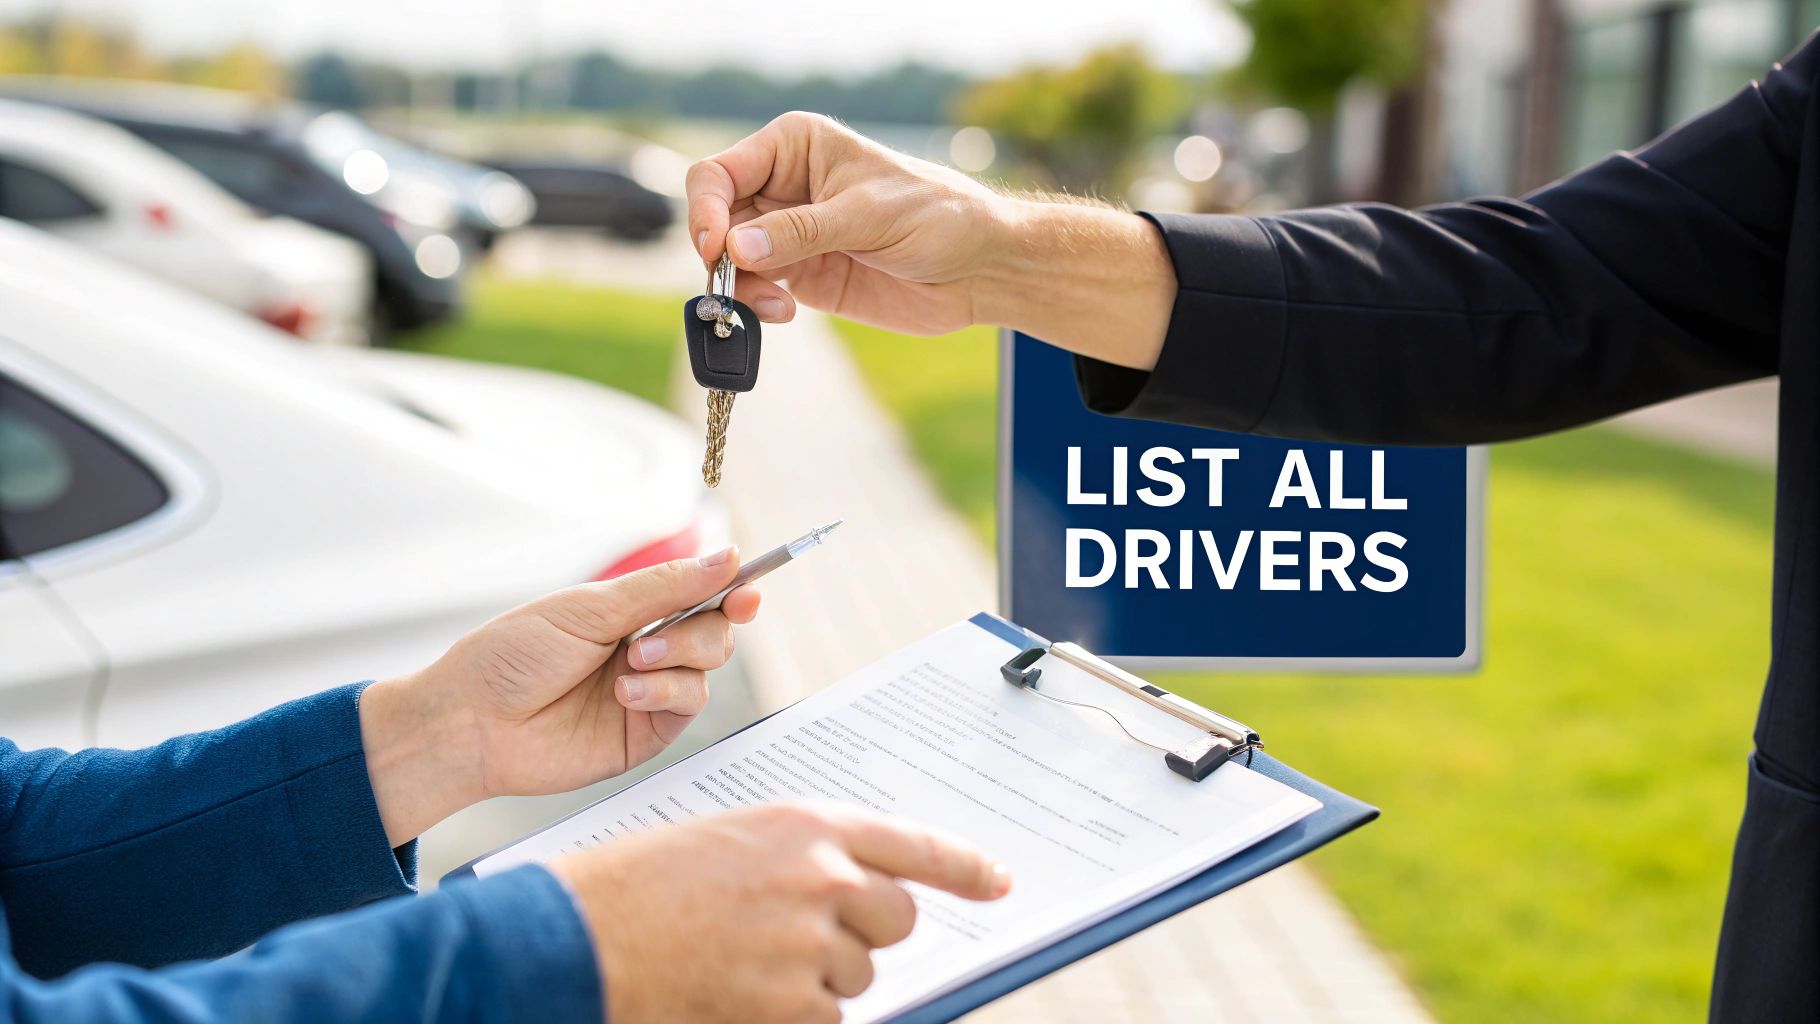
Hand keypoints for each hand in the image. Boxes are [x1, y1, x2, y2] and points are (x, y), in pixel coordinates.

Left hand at [360, 550, 759, 844]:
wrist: (472, 722)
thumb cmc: (513, 657)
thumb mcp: (588, 608)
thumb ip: (663, 587)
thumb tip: (726, 557)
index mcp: (630, 610)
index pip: (698, 591)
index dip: (731, 586)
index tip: (748, 584)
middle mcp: (647, 647)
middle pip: (716, 627)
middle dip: (702, 624)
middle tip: (655, 635)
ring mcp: (651, 690)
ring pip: (710, 664)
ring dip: (680, 656)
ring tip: (630, 665)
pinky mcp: (648, 732)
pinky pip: (689, 703)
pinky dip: (668, 691)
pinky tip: (628, 691)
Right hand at [550, 802, 1011, 1023]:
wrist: (576, 938)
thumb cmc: (639, 886)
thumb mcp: (728, 842)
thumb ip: (800, 860)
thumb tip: (856, 900)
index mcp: (805, 824)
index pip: (912, 844)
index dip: (963, 867)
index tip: (999, 883)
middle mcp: (821, 877)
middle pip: (895, 919)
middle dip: (861, 935)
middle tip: (796, 937)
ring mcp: (810, 944)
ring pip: (855, 978)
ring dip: (814, 983)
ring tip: (739, 961)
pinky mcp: (792, 1007)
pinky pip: (826, 1023)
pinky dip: (790, 1019)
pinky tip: (734, 996)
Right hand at [686, 111, 1176, 367]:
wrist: (980, 268)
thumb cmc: (939, 215)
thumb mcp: (869, 216)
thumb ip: (801, 231)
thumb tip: (735, 246)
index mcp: (794, 148)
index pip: (720, 173)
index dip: (705, 208)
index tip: (714, 245)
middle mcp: (783, 188)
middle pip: (715, 221)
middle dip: (718, 256)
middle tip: (734, 286)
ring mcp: (789, 236)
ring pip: (729, 262)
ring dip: (738, 288)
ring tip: (773, 306)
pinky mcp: (802, 278)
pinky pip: (756, 292)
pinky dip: (757, 306)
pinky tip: (786, 312)